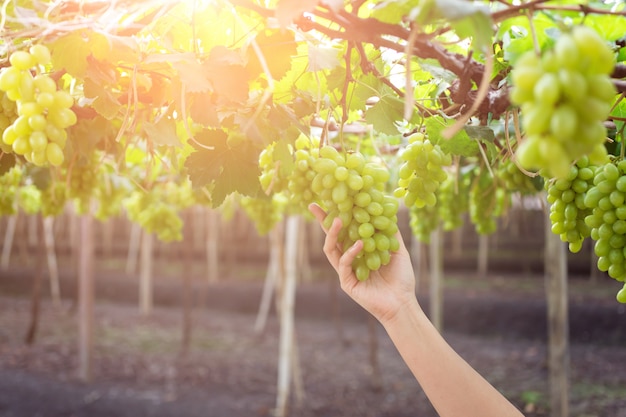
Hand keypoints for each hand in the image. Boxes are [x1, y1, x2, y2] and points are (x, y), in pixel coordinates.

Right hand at [309, 203, 420, 323]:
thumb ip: (391, 234)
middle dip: (322, 222)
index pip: (344, 231)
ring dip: (332, 234)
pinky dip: (350, 253)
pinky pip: (343, 264)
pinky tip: (360, 244)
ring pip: (331, 250)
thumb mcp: (398, 251)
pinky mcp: (347, 283)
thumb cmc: (401, 279)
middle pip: (331, 237)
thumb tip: (389, 212)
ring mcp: (345, 272)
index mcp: (358, 251)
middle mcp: (348, 260)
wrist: (403, 303)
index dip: (336, 216)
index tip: (330, 199)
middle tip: (314, 206)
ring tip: (338, 220)